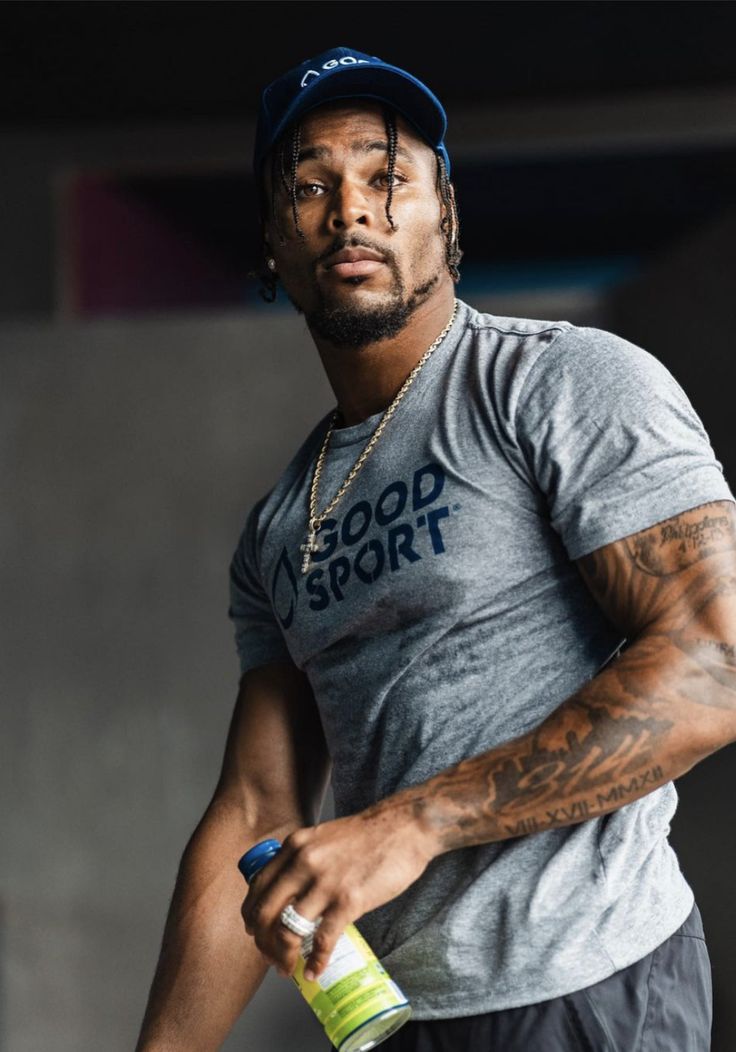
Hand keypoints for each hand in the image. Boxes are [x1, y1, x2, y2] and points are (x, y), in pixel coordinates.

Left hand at [241, 803, 434, 980]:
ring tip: (287, 968)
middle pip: (265, 913)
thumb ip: (302, 858)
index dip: (252, 917)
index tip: (255, 932)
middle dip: (262, 942)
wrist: (403, 827)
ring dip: (283, 957)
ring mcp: (325, 883)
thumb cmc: (366, 835)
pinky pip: (323, 940)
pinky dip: (315, 962)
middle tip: (269, 956)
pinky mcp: (349, 901)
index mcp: (295, 846)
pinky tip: (315, 971)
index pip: (258, 888)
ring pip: (288, 930)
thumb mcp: (321, 837)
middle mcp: (303, 863)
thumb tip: (289, 891)